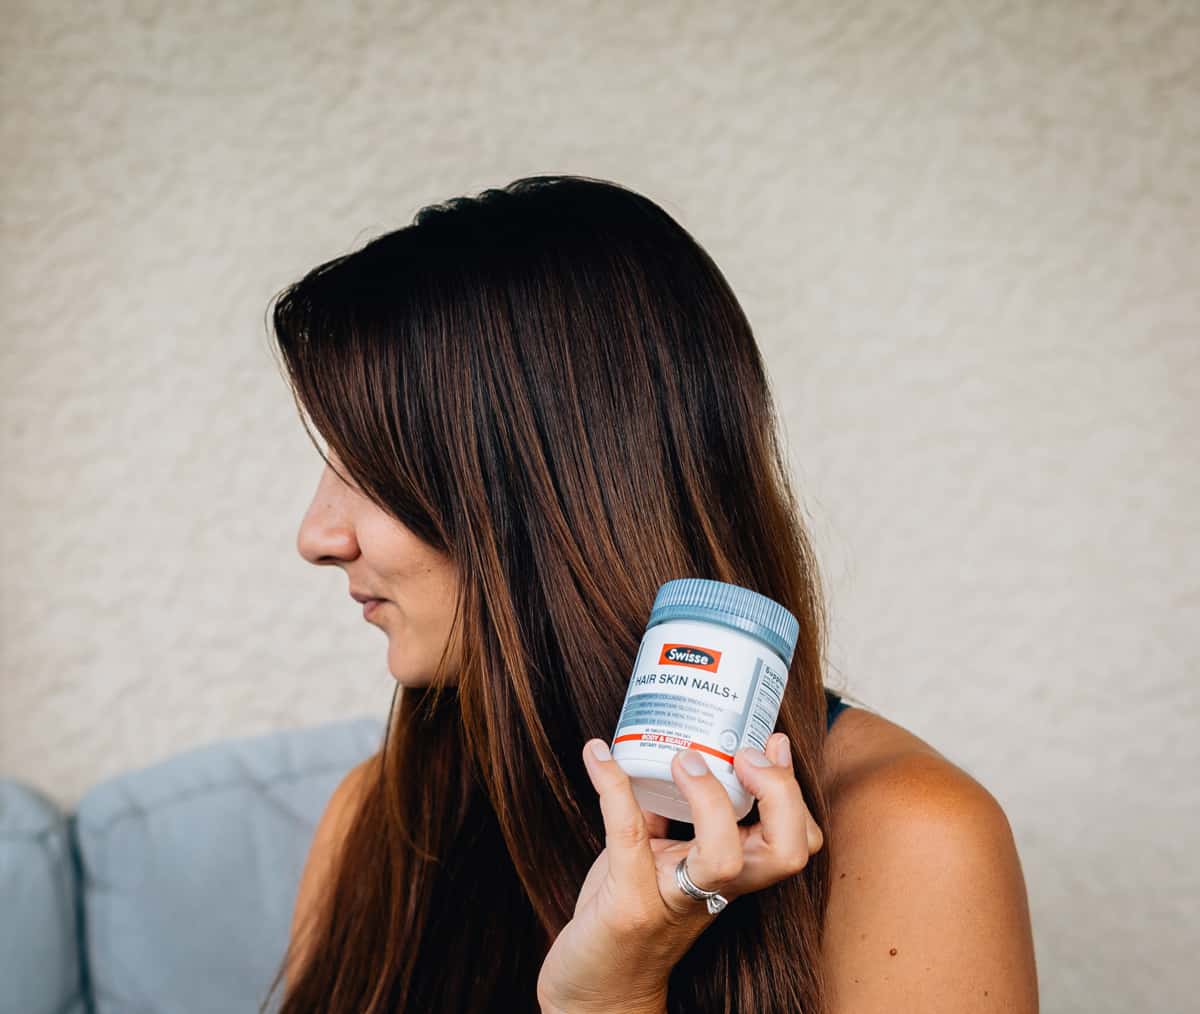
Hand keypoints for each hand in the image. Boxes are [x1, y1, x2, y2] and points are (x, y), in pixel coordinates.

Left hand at [536, 733, 823, 1013]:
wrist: (598, 989)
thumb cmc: (632, 916)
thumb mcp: (661, 860)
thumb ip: (671, 816)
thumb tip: (670, 752)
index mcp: (733, 875)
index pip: (795, 841)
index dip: (793, 791)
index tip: (771, 743)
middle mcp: (715, 890)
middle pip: (784, 851)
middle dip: (778, 794)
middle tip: (744, 755)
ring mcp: (675, 900)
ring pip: (724, 857)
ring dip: (709, 795)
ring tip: (684, 755)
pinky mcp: (629, 905)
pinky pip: (628, 836)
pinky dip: (613, 787)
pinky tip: (596, 756)